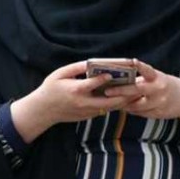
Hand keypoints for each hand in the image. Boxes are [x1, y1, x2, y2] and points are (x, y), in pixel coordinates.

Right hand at [11, 61, 137, 142]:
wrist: (43, 110)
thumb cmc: (50, 88)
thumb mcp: (60, 74)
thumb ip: (76, 68)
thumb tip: (91, 62)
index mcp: (75, 90)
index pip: (93, 84)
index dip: (104, 78)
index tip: (114, 73)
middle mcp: (83, 102)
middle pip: (108, 100)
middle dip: (124, 94)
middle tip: (137, 86)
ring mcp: (87, 111)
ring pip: (109, 107)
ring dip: (123, 100)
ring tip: (136, 92)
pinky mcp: (88, 116)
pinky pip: (105, 110)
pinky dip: (115, 104)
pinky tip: (125, 97)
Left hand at [104, 59, 179, 119]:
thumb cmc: (163, 84)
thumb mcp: (156, 78)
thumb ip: (142, 78)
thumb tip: (121, 79)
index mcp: (158, 77)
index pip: (148, 70)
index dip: (141, 66)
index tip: (133, 61)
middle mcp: (159, 89)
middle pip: (137, 90)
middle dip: (121, 91)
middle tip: (107, 91)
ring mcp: (159, 102)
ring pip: (136, 105)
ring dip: (124, 104)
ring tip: (112, 100)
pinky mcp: (158, 113)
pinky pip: (140, 113)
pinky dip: (131, 110)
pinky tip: (124, 107)